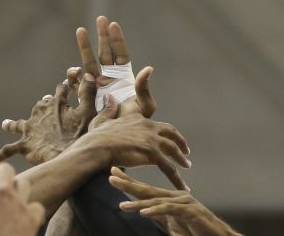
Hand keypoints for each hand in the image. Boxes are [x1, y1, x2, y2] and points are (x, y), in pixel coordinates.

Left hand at [0, 68, 97, 165]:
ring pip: (18, 124)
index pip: (61, 89)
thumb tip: (88, 76)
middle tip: (47, 104)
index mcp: (55, 103)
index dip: (66, 86)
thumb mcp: (88, 111)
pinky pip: (9, 149)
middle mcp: (39, 113)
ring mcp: (30, 129)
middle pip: (40, 105)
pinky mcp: (25, 144)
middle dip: (44, 105)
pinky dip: (2, 154)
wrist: (67, 156)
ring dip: (12, 124)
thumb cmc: (80, 134)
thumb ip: (87, 92)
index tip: (69, 84)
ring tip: (5, 124)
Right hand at [76, 16, 155, 116]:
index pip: (121, 54)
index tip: (113, 24)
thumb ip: (144, 88)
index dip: (117, 40)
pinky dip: (75, 75)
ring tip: (81, 30)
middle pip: (105, 52)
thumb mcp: (145, 106)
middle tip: (101, 18)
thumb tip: (148, 68)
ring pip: (89, 62)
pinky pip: (78, 82)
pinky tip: (75, 71)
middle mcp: (110, 78)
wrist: (119, 139)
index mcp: (124, 77)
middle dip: (102, 36)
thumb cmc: (135, 123)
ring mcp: (96, 86)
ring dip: (85, 47)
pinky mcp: (86, 96)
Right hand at [76, 95, 191, 191]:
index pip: (157, 125)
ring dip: (181, 159)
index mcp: (139, 119)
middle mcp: (148, 126)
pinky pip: (168, 167)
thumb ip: (109, 109)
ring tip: (186, 166)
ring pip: (172, 150)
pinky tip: (182, 186)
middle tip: (185, 151)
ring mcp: (152, 139)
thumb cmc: (97, 136)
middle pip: (170, 133)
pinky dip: (176, 178)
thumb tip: (110, 98)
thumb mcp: (103, 119)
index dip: (165, 132)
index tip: (170, 138)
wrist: (97, 146)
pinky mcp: (152, 153)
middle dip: (180, 142)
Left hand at [109, 167, 239, 235]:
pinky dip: (156, 210)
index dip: (129, 182)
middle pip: (148, 190)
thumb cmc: (196, 231)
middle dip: (129, 183)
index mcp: (169, 199)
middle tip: (111, 176)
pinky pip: (170, 210)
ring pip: (157, 200)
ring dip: (138, 202)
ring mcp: (184, 202)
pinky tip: (144, 211)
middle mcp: (175, 197)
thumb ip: (160, 215)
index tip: (113, 174)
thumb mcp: (173, 223)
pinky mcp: (190, 211)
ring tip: (122, 204)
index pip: (145, 190)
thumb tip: (144, 210)